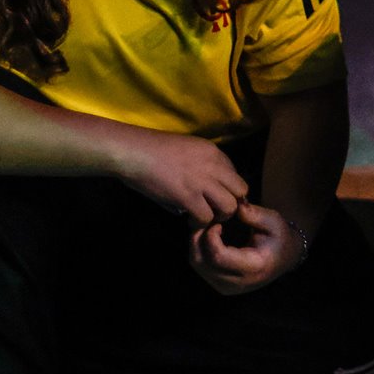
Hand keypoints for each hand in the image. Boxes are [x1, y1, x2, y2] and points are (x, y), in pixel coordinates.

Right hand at [111, 128, 247, 225]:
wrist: (132, 151)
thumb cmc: (151, 151)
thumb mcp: (185, 151)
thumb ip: (199, 168)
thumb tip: (204, 192)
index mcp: (213, 151)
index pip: (235, 174)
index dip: (226, 189)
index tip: (213, 196)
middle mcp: (213, 165)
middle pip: (241, 190)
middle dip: (231, 203)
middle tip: (214, 210)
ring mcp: (202, 181)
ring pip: (229, 206)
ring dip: (218, 216)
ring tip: (203, 216)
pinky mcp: (188, 196)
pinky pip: (206, 217)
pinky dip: (199, 223)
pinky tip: (189, 220)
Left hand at [188, 201, 305, 294]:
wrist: (285, 258)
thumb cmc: (279, 238)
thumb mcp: (273, 221)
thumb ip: (253, 214)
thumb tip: (233, 205)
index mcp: (253, 267)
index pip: (218, 256)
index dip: (210, 236)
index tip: (217, 221)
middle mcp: (238, 283)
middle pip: (201, 262)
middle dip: (198, 238)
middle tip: (205, 221)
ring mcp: (227, 287)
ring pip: (197, 264)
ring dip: (196, 243)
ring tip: (206, 228)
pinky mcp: (220, 285)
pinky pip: (200, 267)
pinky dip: (199, 250)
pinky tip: (208, 238)